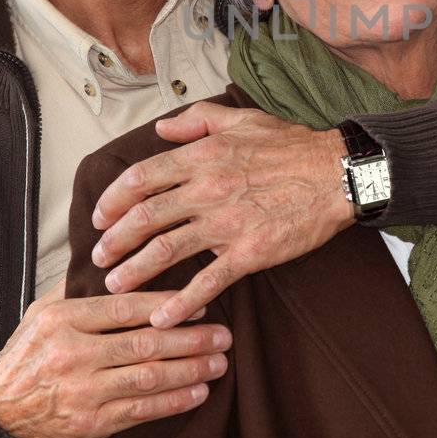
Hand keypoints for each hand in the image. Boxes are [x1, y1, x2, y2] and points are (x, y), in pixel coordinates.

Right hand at [0, 277, 230, 437]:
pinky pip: (141, 411)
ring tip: (219, 362)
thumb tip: (110, 257)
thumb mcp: (39, 315)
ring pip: (148, 377)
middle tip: (224, 334)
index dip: (167, 304)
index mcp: (63, 321)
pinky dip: (173, 402)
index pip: (125, 308)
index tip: (200, 302)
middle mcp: (74, 354)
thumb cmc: (25, 360)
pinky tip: (198, 392)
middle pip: (145, 342)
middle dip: (191, 338)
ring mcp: (83, 391)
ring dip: (190, 370)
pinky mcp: (90, 423)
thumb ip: (74, 288)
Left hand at [89, 102, 354, 328]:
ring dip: (134, 271)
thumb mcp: (241, 120)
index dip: (112, 200)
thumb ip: (196, 122)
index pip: (140, 179)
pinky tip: (163, 317)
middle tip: (99, 257)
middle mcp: (206, 190)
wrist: (337, 174)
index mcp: (201, 158)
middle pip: (143, 218)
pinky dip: (180, 303)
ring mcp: (226, 223)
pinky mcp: (248, 252)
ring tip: (115, 286)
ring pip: (165, 250)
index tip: (100, 217)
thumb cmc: (292, 146)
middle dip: (113, 241)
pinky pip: (206, 281)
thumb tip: (160, 129)